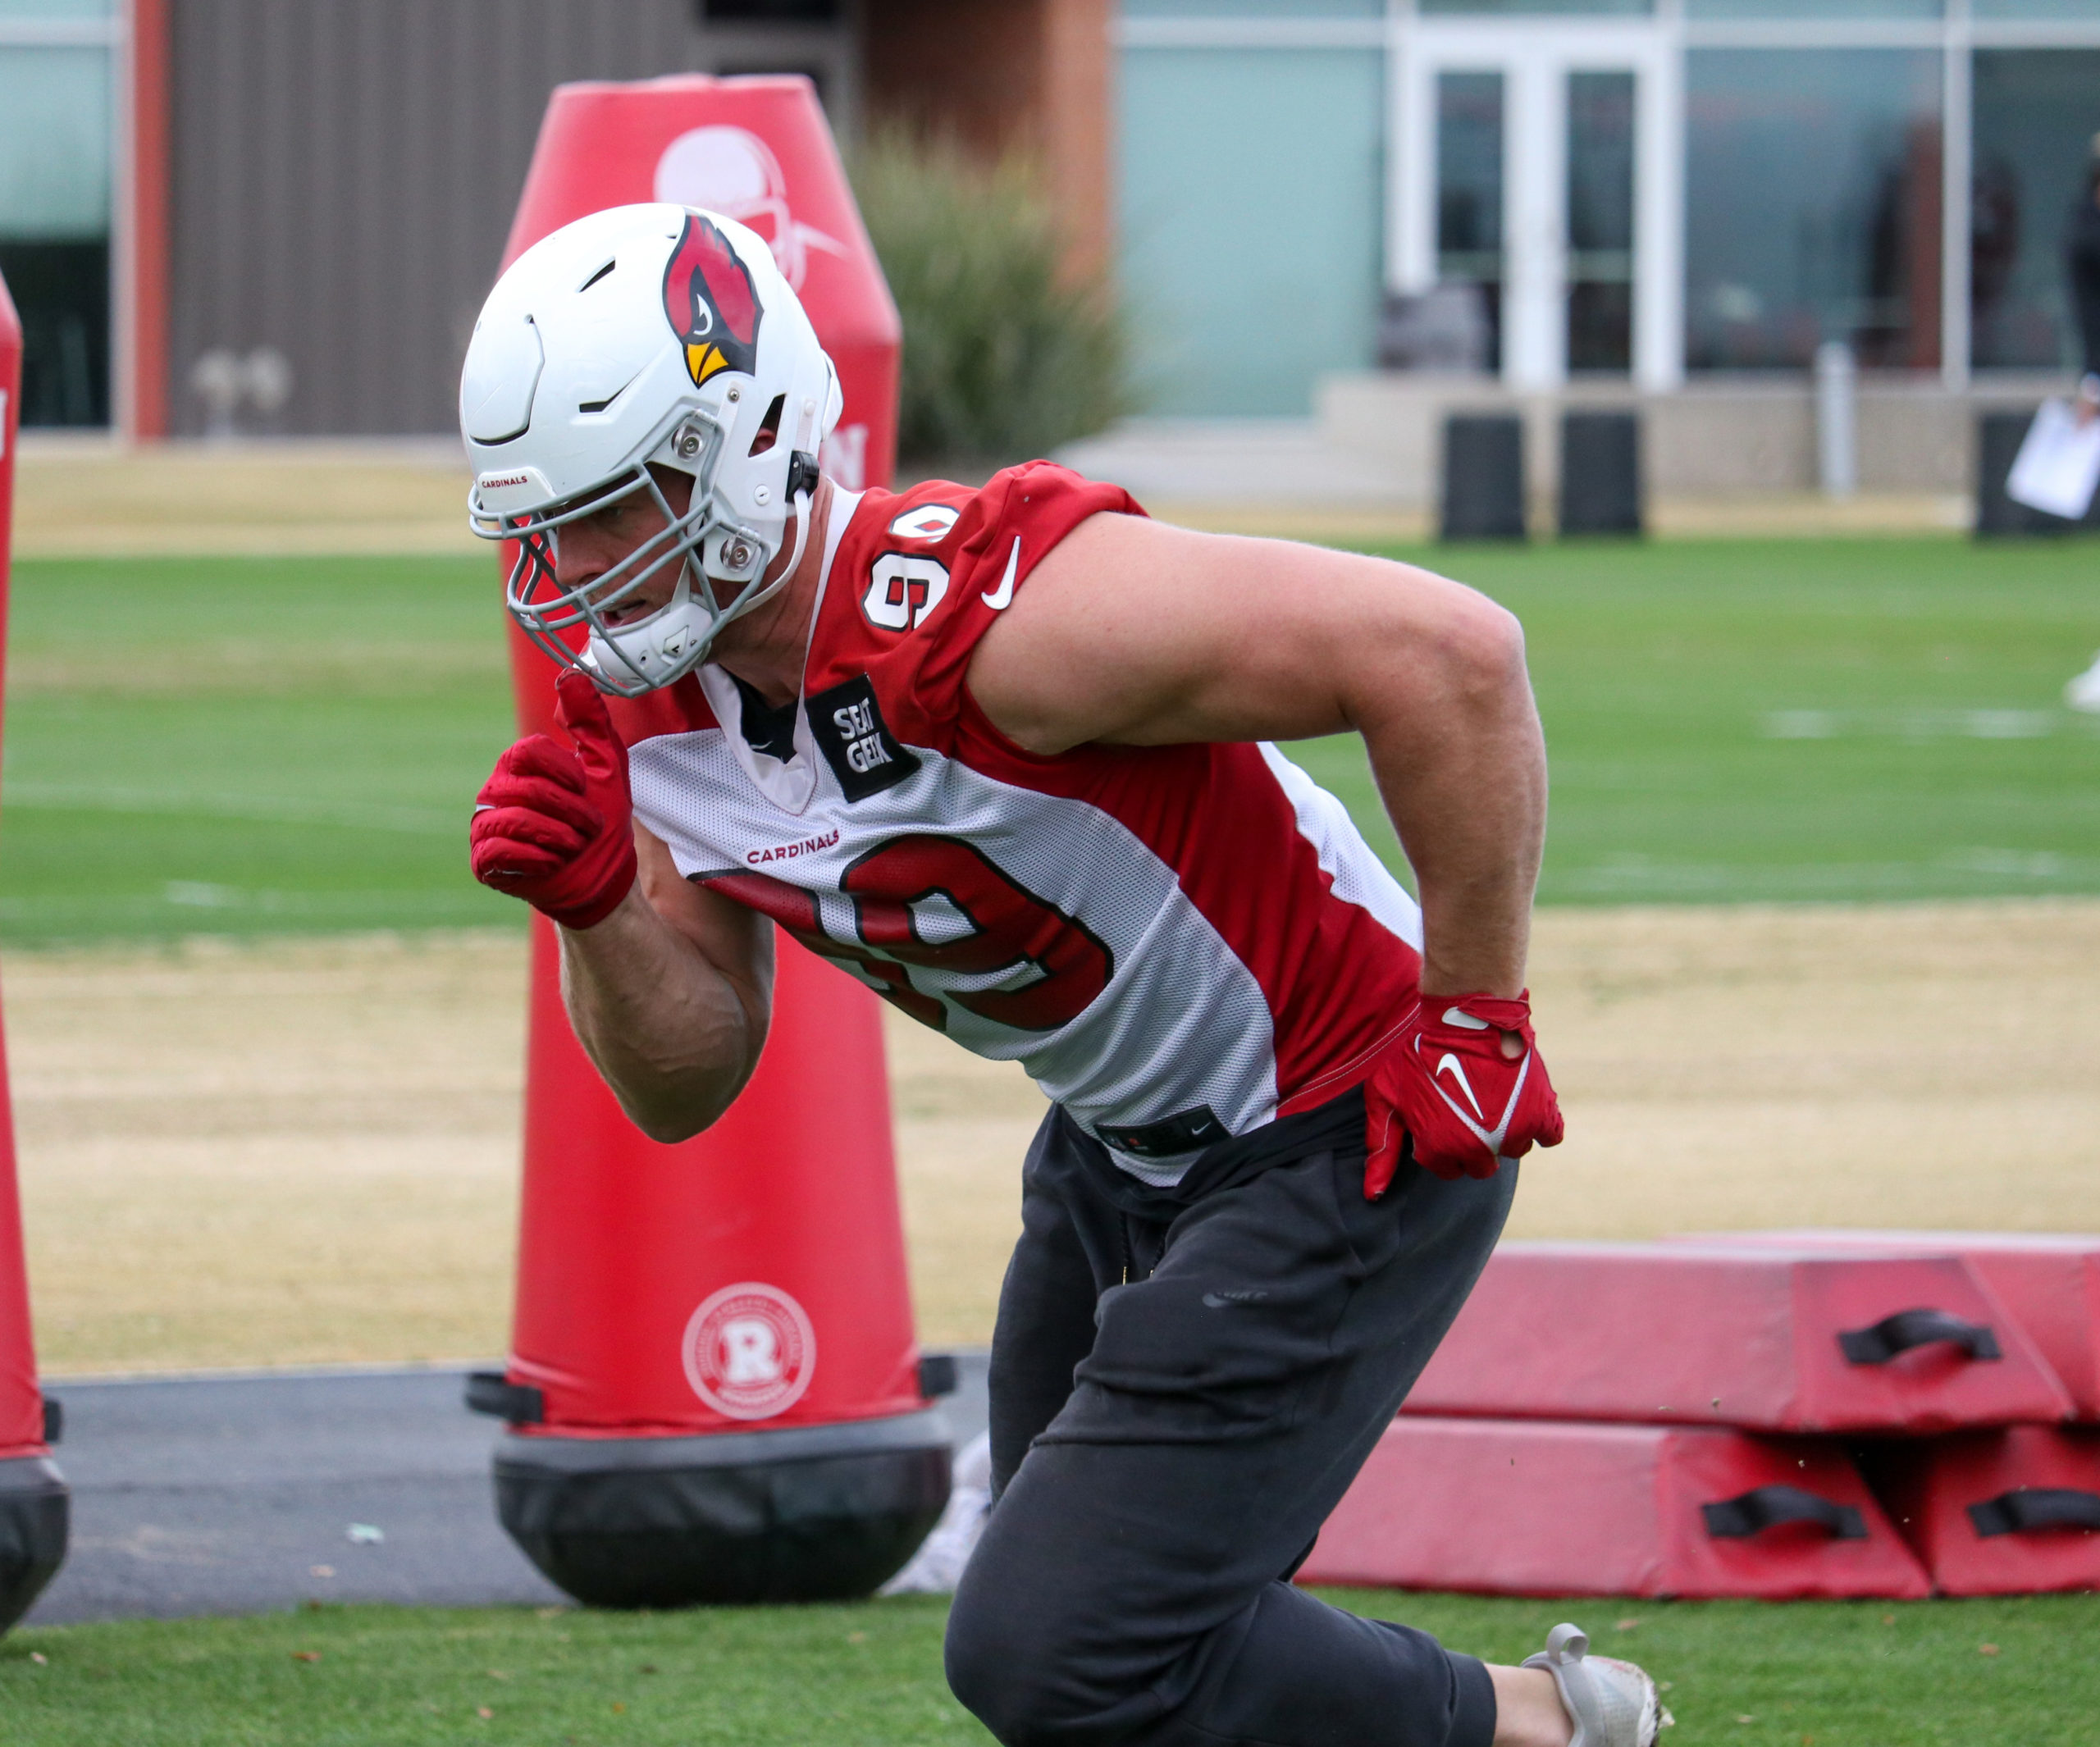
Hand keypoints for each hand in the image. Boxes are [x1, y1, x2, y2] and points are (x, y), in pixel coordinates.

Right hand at [470, 670, 637, 929]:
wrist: (602, 877)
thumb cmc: (601, 819)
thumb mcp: (606, 764)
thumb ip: (589, 719)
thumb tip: (571, 673)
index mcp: (519, 764)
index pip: (529, 750)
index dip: (564, 771)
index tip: (584, 788)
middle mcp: (495, 791)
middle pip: (529, 789)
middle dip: (572, 812)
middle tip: (587, 827)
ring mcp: (486, 826)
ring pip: (516, 821)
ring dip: (560, 837)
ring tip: (573, 845)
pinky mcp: (484, 862)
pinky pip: (502, 852)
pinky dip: (538, 858)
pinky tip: (552, 862)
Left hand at [1362, 990, 1563, 1197]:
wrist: (1464, 1013)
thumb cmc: (1418, 1052)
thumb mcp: (1386, 1097)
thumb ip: (1381, 1148)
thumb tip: (1373, 1196)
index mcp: (1440, 1149)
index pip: (1447, 1169)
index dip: (1442, 1141)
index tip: (1442, 1114)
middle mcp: (1478, 1149)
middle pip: (1481, 1165)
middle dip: (1473, 1141)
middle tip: (1467, 1104)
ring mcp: (1513, 1132)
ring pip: (1513, 1149)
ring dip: (1505, 1130)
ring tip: (1491, 1094)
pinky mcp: (1542, 1113)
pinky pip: (1549, 1136)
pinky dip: (1539, 1122)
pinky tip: (1521, 1099)